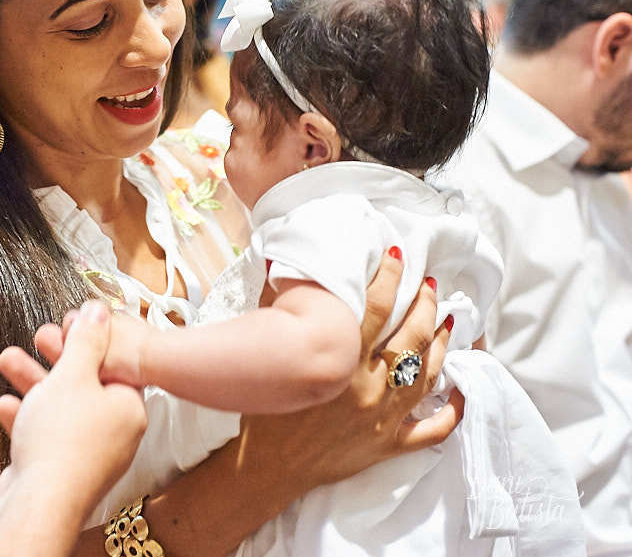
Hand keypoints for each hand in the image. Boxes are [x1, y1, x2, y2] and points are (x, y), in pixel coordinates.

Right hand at [0, 301, 147, 526]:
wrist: (39, 503)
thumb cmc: (62, 442)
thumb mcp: (73, 375)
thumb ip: (85, 341)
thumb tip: (97, 311)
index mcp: (128, 407)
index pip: (114, 363)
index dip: (89, 341)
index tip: (67, 324)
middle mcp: (114, 431)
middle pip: (83, 383)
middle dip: (54, 359)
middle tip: (38, 337)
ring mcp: (89, 452)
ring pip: (60, 407)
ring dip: (34, 383)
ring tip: (8, 360)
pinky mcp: (63, 468)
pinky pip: (47, 433)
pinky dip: (27, 416)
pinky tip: (7, 404)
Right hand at [242, 250, 462, 496]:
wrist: (268, 466)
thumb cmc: (264, 411)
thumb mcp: (267, 352)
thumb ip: (279, 308)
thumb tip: (286, 267)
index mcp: (340, 362)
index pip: (374, 308)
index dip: (388, 278)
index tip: (396, 257)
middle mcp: (368, 387)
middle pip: (409, 337)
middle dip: (423, 305)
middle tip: (429, 285)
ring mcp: (383, 417)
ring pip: (427, 374)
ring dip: (441, 343)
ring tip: (447, 319)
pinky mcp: (389, 443)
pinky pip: (433, 428)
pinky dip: (452, 410)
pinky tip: (461, 388)